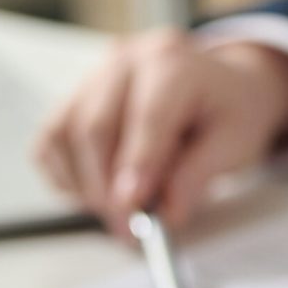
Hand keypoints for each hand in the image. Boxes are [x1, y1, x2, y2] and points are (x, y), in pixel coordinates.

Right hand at [34, 30, 287, 234]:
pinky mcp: (74, 96)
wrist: (220, 84)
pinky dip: (67, 175)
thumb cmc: (230, 110)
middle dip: (106, 186)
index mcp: (173, 62)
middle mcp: (125, 60)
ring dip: (84, 184)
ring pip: (65, 133)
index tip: (132, 206)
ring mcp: (93, 75)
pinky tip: (95, 193)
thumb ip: (197, 175)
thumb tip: (166, 212)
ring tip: (116, 213)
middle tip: (125, 227)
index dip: (136, 164)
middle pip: (96, 125)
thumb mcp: (235, 142)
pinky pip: (51, 140)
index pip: (147, 116)